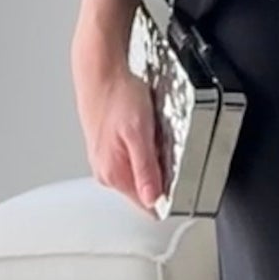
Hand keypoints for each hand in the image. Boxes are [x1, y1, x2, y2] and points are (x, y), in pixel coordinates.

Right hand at [73, 48, 166, 214]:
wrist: (100, 72)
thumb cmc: (116, 96)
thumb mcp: (139, 132)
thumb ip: (146, 169)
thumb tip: (152, 200)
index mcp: (113, 174)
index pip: (146, 206)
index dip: (168, 197)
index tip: (178, 180)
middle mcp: (106, 173)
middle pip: (145, 190)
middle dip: (162, 174)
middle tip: (164, 145)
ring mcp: (105, 162)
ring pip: (140, 173)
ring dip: (153, 159)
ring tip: (152, 133)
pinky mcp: (107, 150)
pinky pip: (133, 159)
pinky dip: (144, 147)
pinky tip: (144, 129)